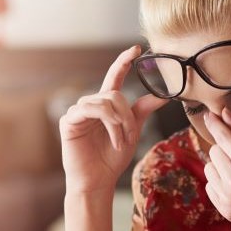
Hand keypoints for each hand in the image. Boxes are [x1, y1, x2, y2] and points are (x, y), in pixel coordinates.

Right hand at [59, 45, 168, 194]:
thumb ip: (142, 111)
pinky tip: (113, 141)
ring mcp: (78, 111)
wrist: (98, 181)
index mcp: (106, 105)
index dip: (124, 62)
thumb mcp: (132, 132)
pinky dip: (108, 125)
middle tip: (131, 135)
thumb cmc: (112, 159)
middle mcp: (91, 104)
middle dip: (128, 115)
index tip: (136, 49)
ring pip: (105, 101)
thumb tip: (162, 96)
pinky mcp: (69, 121)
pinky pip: (91, 110)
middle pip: (115, 94)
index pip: (115, 77)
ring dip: (119, 122)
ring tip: (121, 141)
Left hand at [202, 107, 230, 230]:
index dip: (214, 124)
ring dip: (220, 166)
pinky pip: (210, 187)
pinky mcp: (225, 210)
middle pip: (214, 151)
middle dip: (225, 149)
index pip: (223, 136)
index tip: (209, 115)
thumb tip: (224, 114)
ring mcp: (229, 197)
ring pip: (209, 168)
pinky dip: (220, 183)